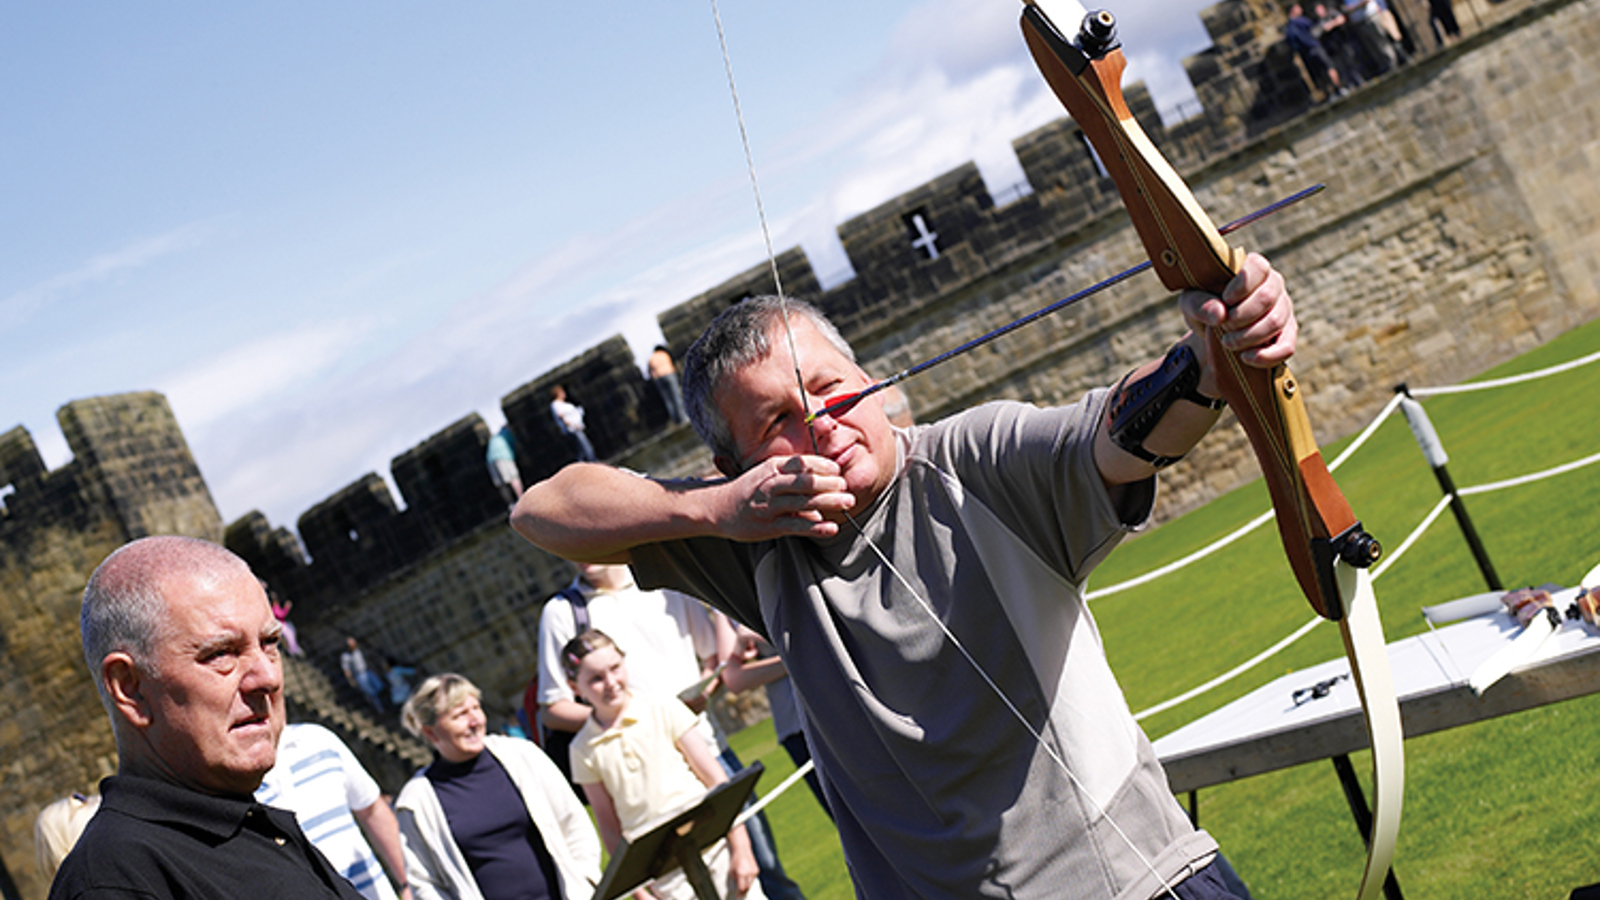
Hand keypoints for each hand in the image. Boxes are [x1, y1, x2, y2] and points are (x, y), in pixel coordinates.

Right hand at [712, 454, 853, 540]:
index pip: (801, 463)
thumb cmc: (749, 490)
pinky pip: (796, 526)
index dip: (821, 466)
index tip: (836, 470)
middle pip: (804, 482)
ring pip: (803, 502)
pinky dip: (815, 527)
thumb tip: (820, 482)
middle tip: (845, 486)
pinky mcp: (769, 526)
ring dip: (828, 502)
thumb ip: (792, 478)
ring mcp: (769, 506)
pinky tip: (830, 528)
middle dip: (829, 483)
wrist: (718, 508)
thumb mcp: (767, 475)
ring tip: (847, 502)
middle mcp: (770, 485)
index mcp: (771, 468)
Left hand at [728, 837, 758, 896]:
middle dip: (743, 891)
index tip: (738, 898)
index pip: (741, 888)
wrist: (742, 849)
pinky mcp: (757, 870)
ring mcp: (754, 871)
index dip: (739, 894)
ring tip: (742, 885)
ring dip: (747, 885)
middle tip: (740, 893)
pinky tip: (746, 877)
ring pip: (751, 883)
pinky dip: (749, 880)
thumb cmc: (734, 861)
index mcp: (741, 874)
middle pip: (747, 887)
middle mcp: (749, 873)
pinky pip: (753, 878)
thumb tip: (738, 889)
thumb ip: (735, 880)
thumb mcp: (731, 871)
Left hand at [1179, 252, 1297, 390]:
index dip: (1241, 286)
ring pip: (1276, 321)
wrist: (1212, 330)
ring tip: (1227, 342)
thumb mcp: (1191, 302)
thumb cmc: (1203, 306)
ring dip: (1248, 336)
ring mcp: (1283, 308)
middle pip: (1267, 297)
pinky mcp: (1287, 333)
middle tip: (1223, 326)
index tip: (1225, 300)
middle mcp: (1273, 284)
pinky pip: (1287, 346)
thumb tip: (1219, 314)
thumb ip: (1198, 304)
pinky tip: (1247, 358)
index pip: (1258, 267)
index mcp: (1252, 268)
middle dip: (1240, 317)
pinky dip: (1267, 355)